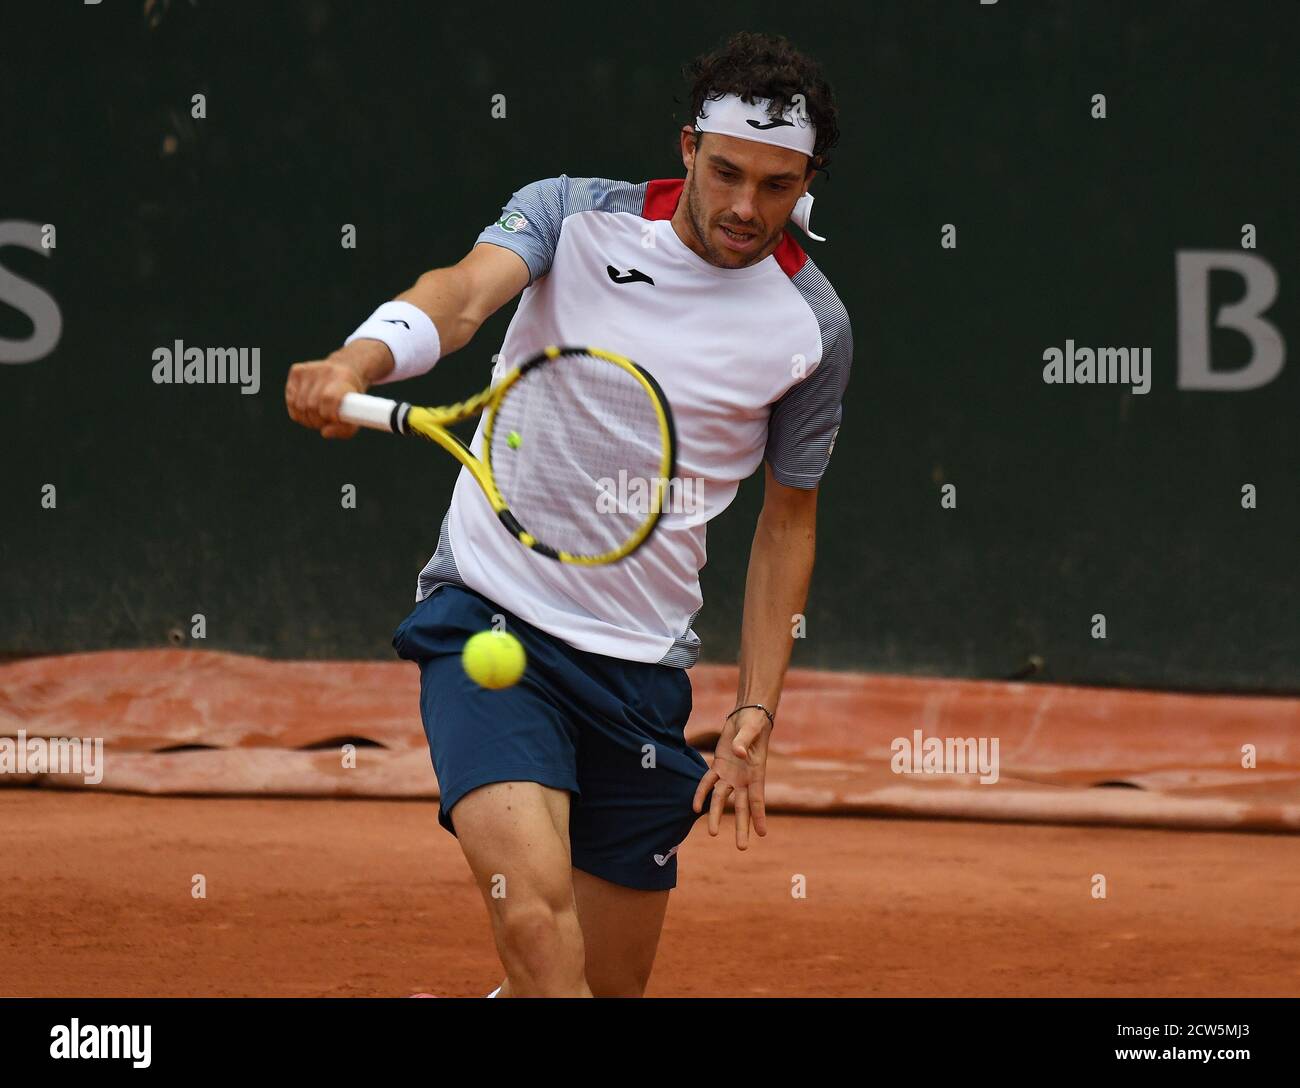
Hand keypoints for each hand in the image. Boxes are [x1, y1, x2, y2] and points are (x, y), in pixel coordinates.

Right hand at [284, 342, 388, 438]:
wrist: (345, 370)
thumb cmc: (350, 399)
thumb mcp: (356, 415)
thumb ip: (345, 430)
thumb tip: (324, 433)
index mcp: (343, 377)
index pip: (328, 398)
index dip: (328, 415)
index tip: (333, 420)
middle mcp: (324, 370)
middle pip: (311, 405)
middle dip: (317, 421)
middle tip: (324, 423)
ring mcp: (308, 369)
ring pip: (298, 406)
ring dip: (306, 419)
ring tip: (317, 418)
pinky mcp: (296, 371)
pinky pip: (291, 401)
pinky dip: (298, 412)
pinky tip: (307, 410)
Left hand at [692, 706, 771, 848]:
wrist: (747, 716)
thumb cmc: (753, 723)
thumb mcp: (751, 730)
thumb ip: (744, 742)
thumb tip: (738, 753)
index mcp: (756, 772)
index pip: (758, 799)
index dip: (759, 816)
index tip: (762, 834)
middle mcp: (744, 778)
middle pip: (742, 807)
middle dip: (741, 827)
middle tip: (742, 847)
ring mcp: (731, 774)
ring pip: (722, 799)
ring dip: (716, 815)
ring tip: (712, 834)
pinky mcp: (719, 766)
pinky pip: (708, 782)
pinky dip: (701, 794)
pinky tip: (695, 807)